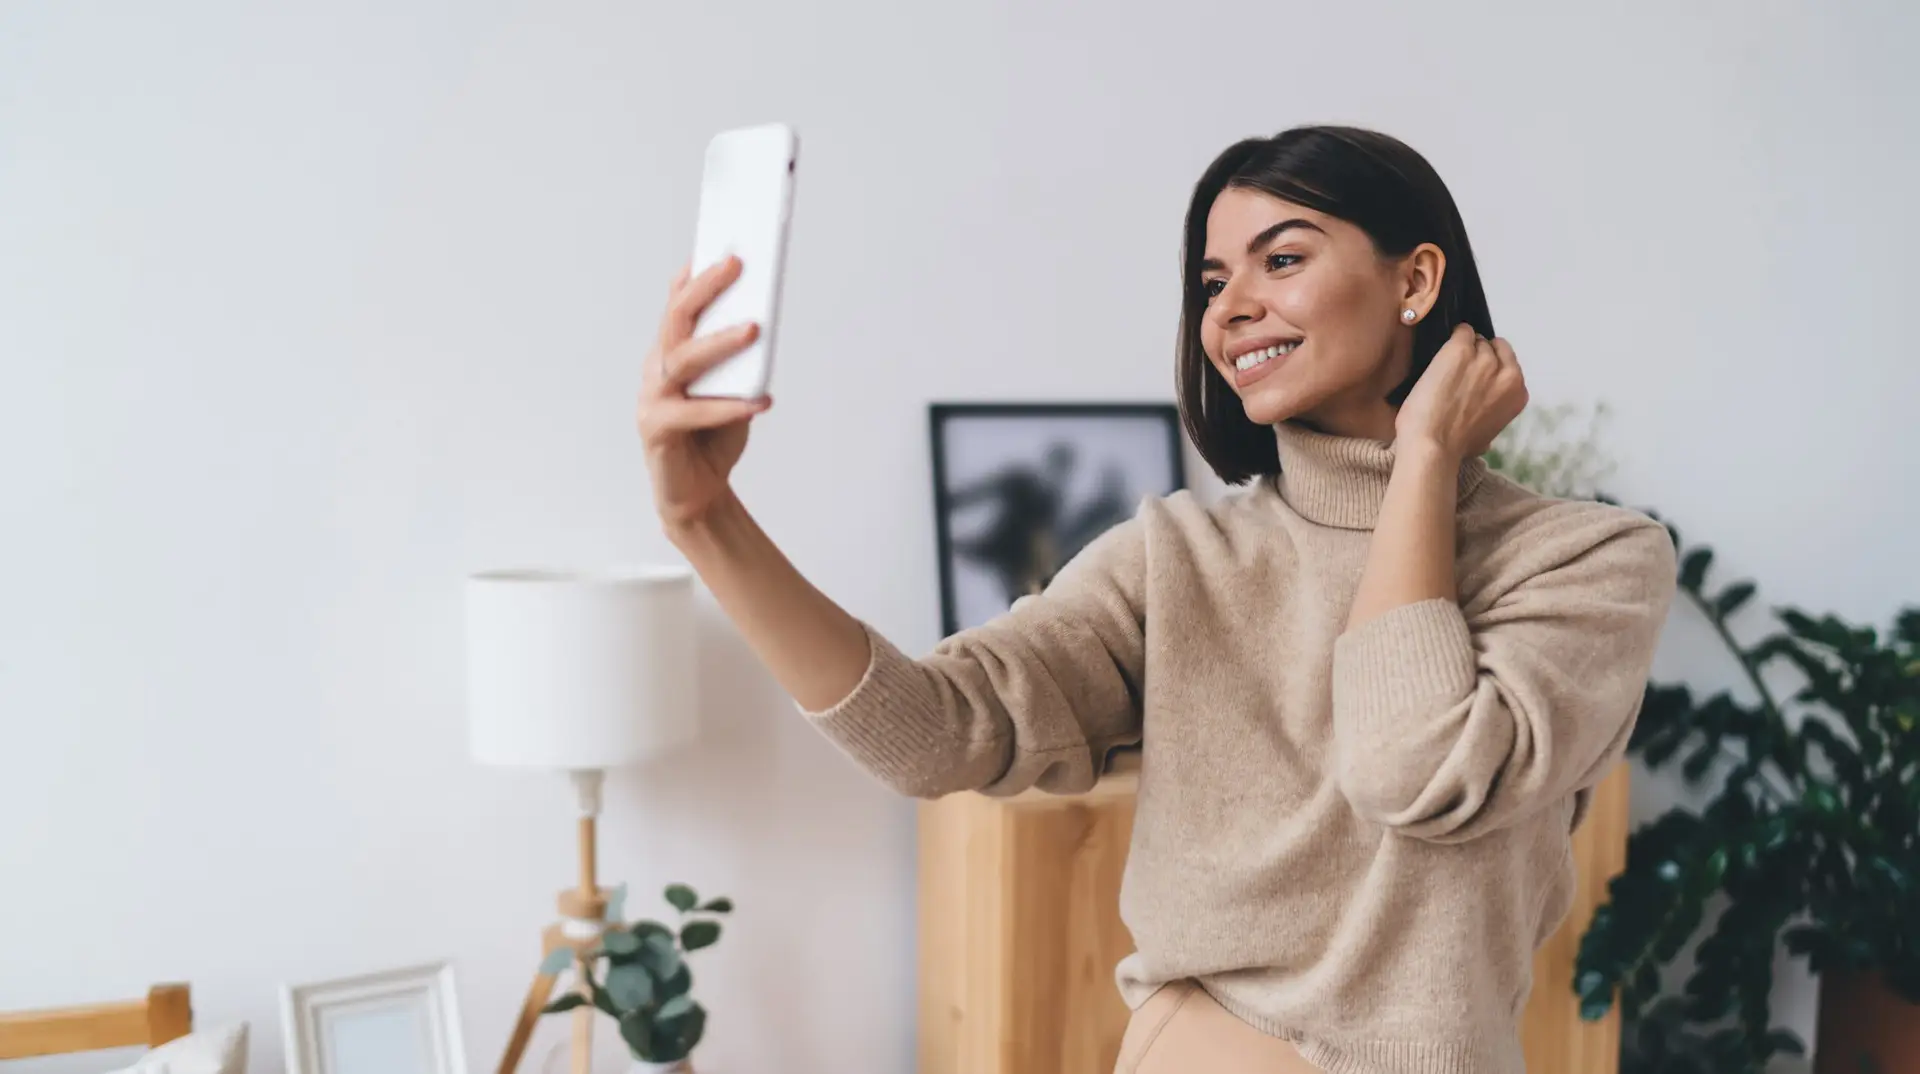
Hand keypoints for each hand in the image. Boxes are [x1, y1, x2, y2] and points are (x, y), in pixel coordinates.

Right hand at [637, 256, 771, 531]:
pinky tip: (761, 402)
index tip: (719, 241)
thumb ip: (738, 358)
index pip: (677, 301)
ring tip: (754, 328)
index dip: (694, 271)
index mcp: (670, 351)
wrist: (698, 494)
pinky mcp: (658, 430)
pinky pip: (695, 412)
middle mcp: (656, 368)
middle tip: (737, 263)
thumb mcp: (733, 388)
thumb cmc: (714, 437)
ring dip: (720, 341)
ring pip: (684, 358)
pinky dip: (730, 406)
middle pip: (678, 317)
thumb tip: (760, 320)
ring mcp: (652, 398)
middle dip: (707, 286)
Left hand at [1394, 324, 1526, 463]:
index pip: (1508, 364)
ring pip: (1476, 339)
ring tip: (1444, 365)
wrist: (1433, 445)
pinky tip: (1440, 351)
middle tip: (1457, 369)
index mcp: (1518, 393)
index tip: (1474, 375)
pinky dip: (1451, 337)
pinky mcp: (1460, 350)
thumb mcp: (1489, 433)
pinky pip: (1460, 331)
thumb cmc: (1455, 447)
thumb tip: (1487, 409)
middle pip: (1494, 348)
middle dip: (1478, 355)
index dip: (1490, 367)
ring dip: (1462, 347)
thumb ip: (1494, 413)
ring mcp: (1484, 359)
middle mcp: (1507, 372)